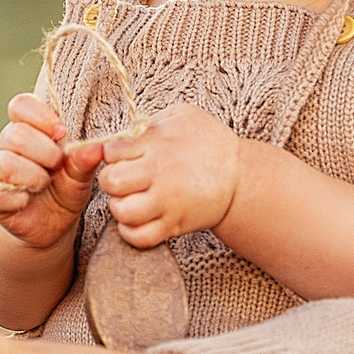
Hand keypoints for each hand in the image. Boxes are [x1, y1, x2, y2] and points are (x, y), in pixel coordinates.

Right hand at [0, 93, 104, 251]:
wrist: (48, 228)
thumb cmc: (64, 191)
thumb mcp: (79, 177)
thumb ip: (83, 162)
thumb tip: (96, 148)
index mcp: (29, 129)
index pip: (21, 105)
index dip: (40, 116)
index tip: (61, 133)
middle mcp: (7, 146)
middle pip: (15, 134)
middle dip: (44, 151)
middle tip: (57, 166)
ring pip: (4, 163)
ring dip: (32, 175)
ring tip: (43, 184)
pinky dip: (18, 198)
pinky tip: (27, 202)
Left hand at [95, 103, 241, 246]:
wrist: (242, 177)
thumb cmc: (211, 142)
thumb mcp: (183, 116)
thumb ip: (152, 121)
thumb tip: (126, 131)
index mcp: (157, 144)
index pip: (111, 151)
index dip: (113, 154)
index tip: (125, 157)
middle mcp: (159, 174)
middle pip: (111, 181)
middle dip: (110, 180)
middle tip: (124, 179)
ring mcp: (167, 202)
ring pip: (121, 211)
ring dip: (120, 206)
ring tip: (131, 200)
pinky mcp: (174, 224)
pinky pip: (139, 237)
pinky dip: (131, 231)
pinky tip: (137, 219)